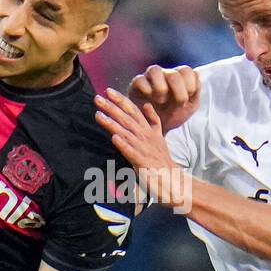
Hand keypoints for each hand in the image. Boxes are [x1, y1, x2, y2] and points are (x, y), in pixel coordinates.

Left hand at [94, 88, 185, 205]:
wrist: (173, 179)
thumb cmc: (162, 159)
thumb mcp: (159, 136)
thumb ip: (153, 120)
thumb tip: (146, 105)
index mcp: (148, 130)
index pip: (134, 111)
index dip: (121, 100)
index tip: (108, 91)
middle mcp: (146, 136)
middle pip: (127, 119)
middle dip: (112, 107)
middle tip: (97, 98)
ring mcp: (144, 149)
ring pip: (126, 133)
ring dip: (112, 123)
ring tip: (98, 115)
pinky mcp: (143, 162)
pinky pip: (132, 152)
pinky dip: (123, 145)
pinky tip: (114, 138)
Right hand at [128, 64, 199, 132]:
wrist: (157, 128)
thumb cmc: (174, 115)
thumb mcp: (191, 106)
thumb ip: (196, 92)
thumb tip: (195, 76)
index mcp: (179, 77)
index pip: (186, 71)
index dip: (190, 86)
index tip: (187, 100)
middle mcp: (164, 74)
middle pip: (173, 73)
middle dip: (179, 91)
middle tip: (179, 104)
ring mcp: (149, 78)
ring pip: (154, 70)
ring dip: (161, 88)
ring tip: (161, 101)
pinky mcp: (136, 85)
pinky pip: (140, 80)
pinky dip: (146, 90)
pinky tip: (149, 102)